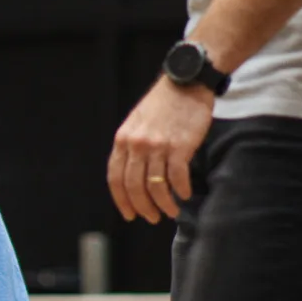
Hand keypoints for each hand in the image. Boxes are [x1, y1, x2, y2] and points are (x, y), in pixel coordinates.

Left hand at [108, 79, 214, 223]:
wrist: (186, 82)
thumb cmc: (162, 105)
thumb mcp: (136, 124)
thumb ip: (131, 147)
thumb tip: (132, 177)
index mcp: (123, 140)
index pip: (116, 179)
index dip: (122, 201)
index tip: (129, 215)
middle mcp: (137, 145)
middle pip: (134, 186)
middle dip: (142, 207)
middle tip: (152, 218)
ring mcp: (158, 146)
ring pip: (156, 186)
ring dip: (163, 204)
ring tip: (171, 211)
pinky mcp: (180, 146)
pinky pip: (177, 176)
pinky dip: (180, 190)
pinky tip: (184, 195)